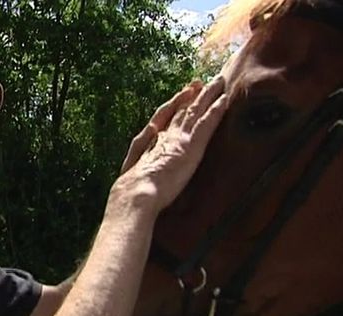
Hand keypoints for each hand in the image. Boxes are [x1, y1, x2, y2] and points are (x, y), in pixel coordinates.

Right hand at [111, 76, 227, 214]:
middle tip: (198, 81)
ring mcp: (180, 137)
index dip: (173, 106)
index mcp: (151, 142)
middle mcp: (166, 134)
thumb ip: (140, 162)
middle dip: (190, 95)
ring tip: (218, 81)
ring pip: (195, 110)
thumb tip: (143, 158)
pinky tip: (225, 99)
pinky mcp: (192, 144)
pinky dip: (216, 109)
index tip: (179, 96)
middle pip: (180, 110)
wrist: (138, 190)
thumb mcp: (134, 172)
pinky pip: (207, 122)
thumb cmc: (134, 190)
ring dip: (207, 94)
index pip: (165, 119)